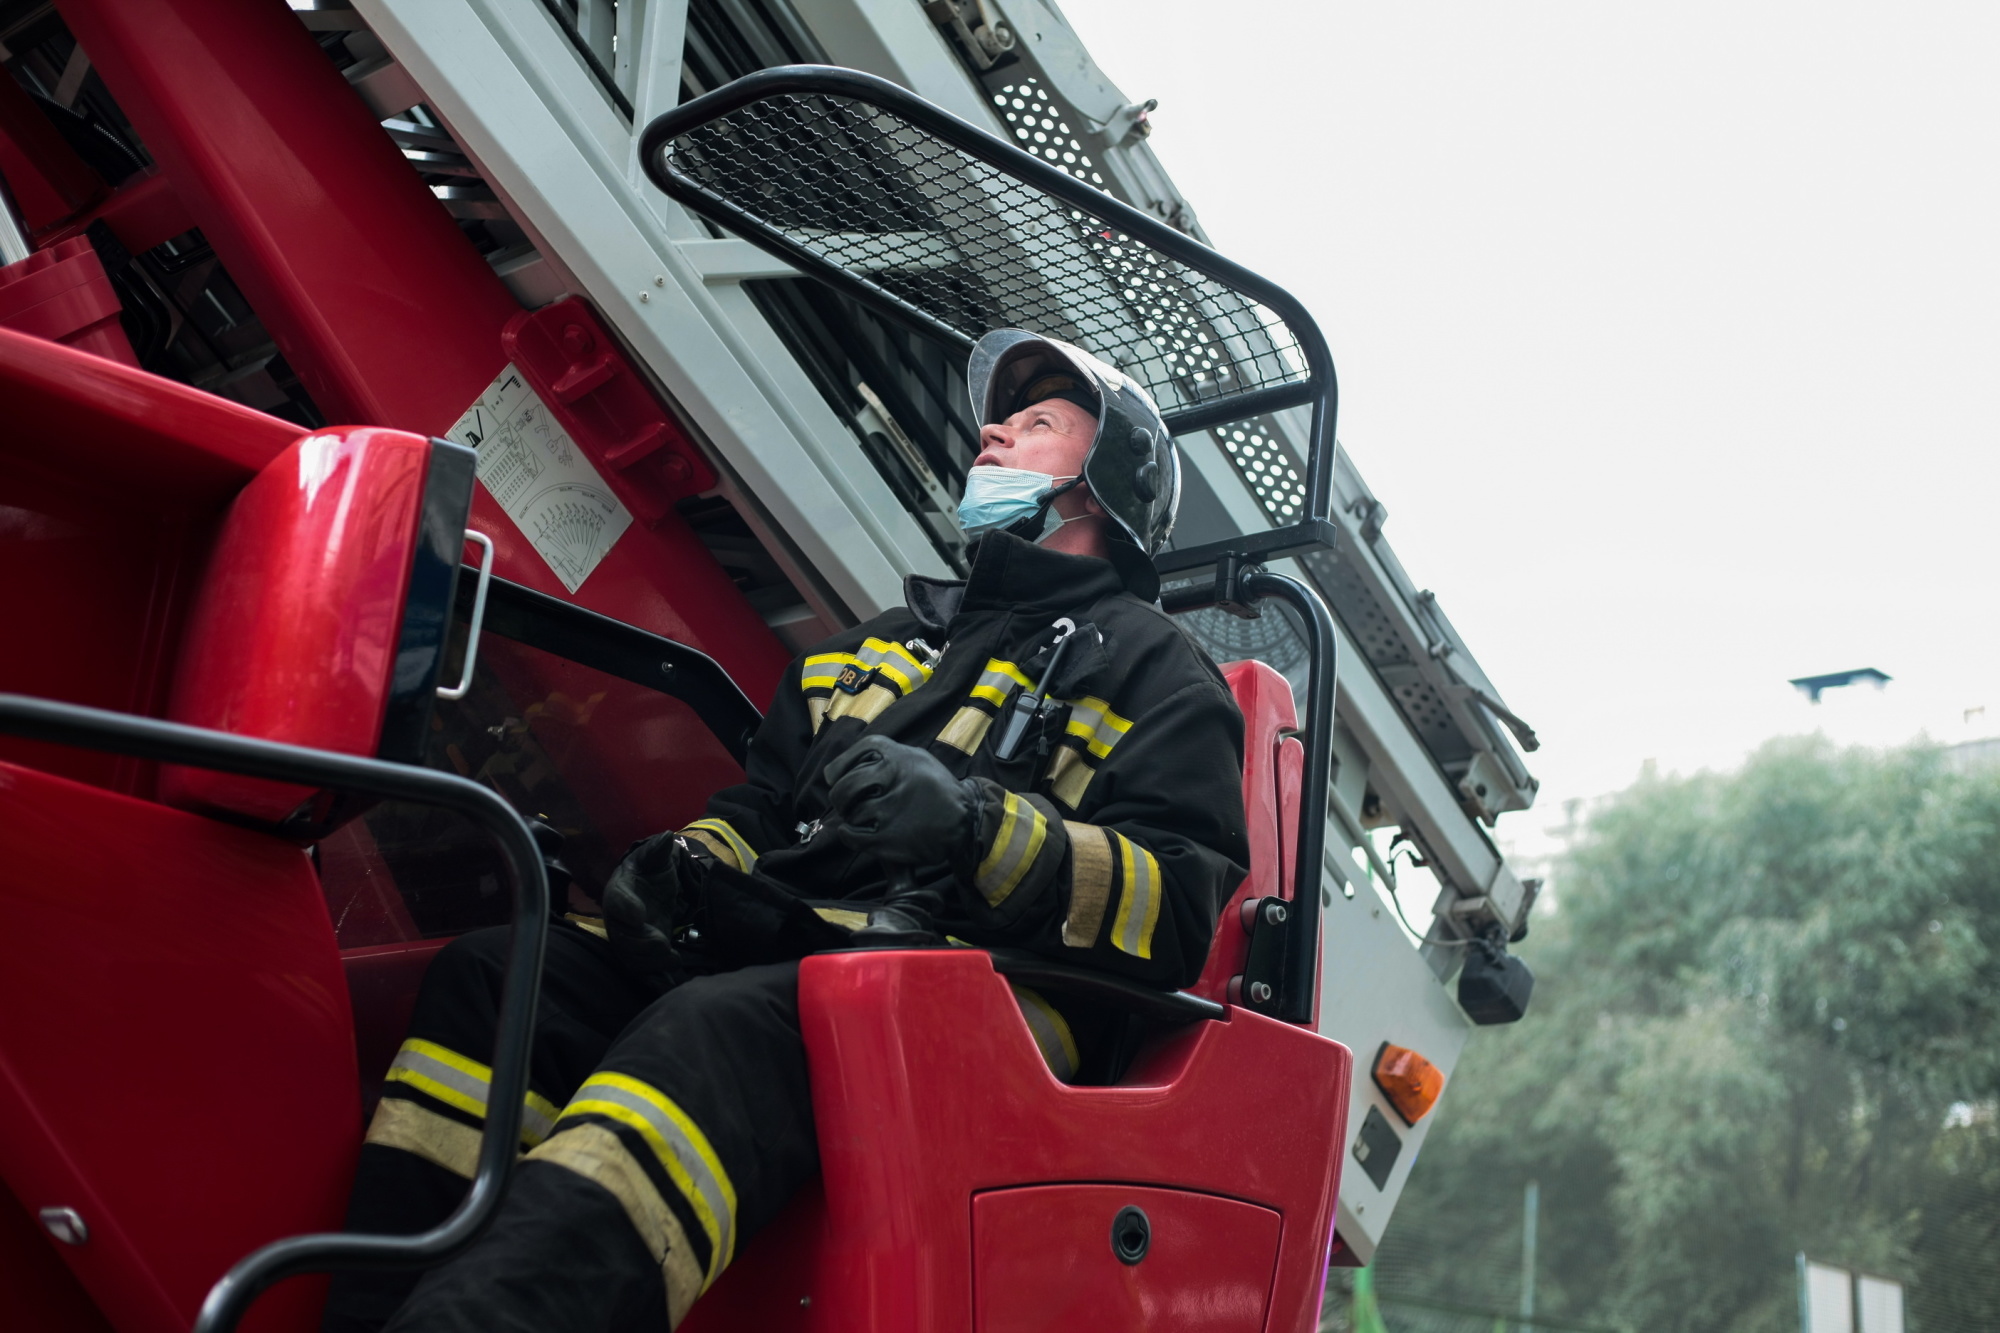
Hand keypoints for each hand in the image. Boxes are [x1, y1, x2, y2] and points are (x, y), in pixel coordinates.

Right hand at [601, 832, 697, 992]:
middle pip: (621, 935)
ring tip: (672, 956)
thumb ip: (657, 850)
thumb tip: (665, 837)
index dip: (626, 908)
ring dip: (650, 960)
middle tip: (661, 942)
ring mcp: (627, 937)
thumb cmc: (650, 871)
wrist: (652, 889)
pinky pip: (641, 967)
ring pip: (630, 955)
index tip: (639, 914)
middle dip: (640, 942)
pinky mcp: (639, 952)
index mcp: (619, 890)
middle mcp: (618, 917)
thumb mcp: (654, 858)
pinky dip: (656, 971)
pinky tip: (674, 966)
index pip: (617, 900)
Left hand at [824, 736, 978, 867]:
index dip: (840, 766)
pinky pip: (852, 835)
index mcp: (899, 757)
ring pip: (851, 812)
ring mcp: (891, 810)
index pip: (857, 753)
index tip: (836, 777)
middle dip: (840, 796)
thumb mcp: (917, 757)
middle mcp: (894, 780)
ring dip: (851, 816)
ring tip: (863, 817)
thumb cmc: (935, 788)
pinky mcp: (889, 838)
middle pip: (845, 787)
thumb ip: (885, 755)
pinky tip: (852, 831)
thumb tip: (841, 768)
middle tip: (845, 802)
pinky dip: (847, 834)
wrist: (965, 820)